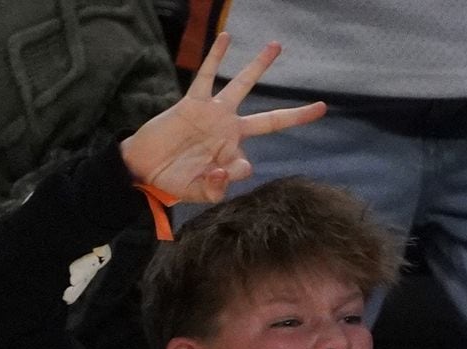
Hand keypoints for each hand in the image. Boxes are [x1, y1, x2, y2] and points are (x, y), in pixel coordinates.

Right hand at [119, 33, 325, 202]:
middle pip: (271, 121)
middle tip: (321, 107)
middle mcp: (230, 133)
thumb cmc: (173, 182)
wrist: (145, 168)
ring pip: (243, 87)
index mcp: (232, 157)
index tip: (216, 177)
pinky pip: (207, 75)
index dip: (236, 172)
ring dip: (259, 67)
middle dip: (296, 115)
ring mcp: (214, 116)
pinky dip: (215, 57)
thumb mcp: (198, 193)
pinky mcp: (194, 103)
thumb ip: (215, 188)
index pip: (248, 164)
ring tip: (276, 46)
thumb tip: (227, 171)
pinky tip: (227, 38)